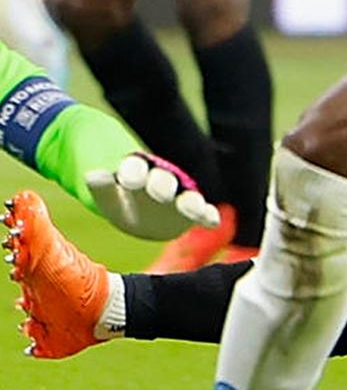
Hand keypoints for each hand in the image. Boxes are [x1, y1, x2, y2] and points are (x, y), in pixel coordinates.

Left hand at [85, 152, 220, 240]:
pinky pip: (201, 212)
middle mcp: (160, 180)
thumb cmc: (118, 194)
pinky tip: (212, 221)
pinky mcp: (188, 213)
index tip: (128, 180)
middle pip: (163, 180)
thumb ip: (103, 186)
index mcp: (135, 171)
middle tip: (162, 193)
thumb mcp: (106, 193)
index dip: (132, 173)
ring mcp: (177, 196)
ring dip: (189, 202)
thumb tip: (92, 174)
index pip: (134, 169)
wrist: (138, 204)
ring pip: (185, 196)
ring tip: (194, 210)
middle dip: (162, 185)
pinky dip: (207, 215)